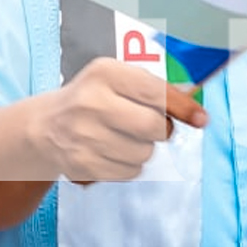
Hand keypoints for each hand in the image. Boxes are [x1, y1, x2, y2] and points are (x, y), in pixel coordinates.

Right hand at [35, 58, 206, 182]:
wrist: (45, 126)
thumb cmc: (94, 98)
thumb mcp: (118, 80)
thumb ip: (156, 90)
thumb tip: (197, 114)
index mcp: (105, 73)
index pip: (156, 92)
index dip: (183, 107)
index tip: (201, 119)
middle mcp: (91, 102)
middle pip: (154, 127)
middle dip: (161, 129)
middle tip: (150, 125)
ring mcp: (83, 136)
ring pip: (144, 153)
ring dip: (144, 148)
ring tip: (123, 137)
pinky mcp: (81, 165)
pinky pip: (130, 172)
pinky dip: (130, 165)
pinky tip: (112, 152)